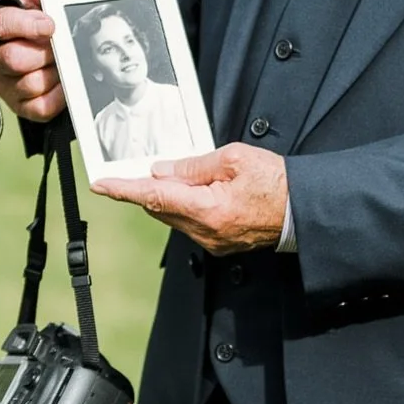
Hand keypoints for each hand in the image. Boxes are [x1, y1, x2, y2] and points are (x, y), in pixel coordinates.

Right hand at [0, 0, 66, 121]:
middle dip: (44, 51)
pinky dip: (59, 95)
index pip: (1, 24)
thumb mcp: (39, 1)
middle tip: (60, 45)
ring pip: (31, 83)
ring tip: (63, 61)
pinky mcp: (21, 106)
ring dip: (54, 71)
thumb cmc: (38, 20)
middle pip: (14, 58)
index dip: (27, 25)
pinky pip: (41, 106)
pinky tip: (66, 82)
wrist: (50, 48)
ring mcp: (3, 85)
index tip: (50, 25)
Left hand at [92, 144, 287, 254]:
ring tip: (187, 176)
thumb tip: (162, 171)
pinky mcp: (219, 244)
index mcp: (207, 208)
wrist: (302, 210)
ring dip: (169, 197)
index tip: (101, 184)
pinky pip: (190, 224)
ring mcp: (212, 241)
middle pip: (160, 208)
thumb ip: (193, 166)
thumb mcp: (233, 159)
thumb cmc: (276, 182)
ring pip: (173, 217)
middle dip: (149, 187)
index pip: (153, 197)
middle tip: (144, 168)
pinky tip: (199, 192)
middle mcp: (205, 231)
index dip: (123, 190)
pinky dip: (186, 207)